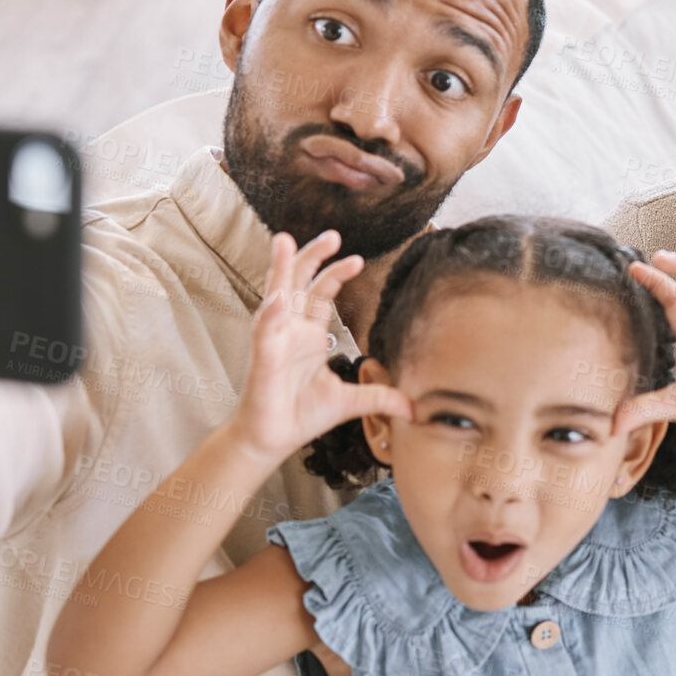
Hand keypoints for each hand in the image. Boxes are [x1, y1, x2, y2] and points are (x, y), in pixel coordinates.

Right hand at [228, 230, 410, 464]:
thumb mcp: (350, 402)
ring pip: (275, 295)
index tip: (358, 258)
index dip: (337, 272)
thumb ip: (379, 397)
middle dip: (313, 256)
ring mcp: (274, 341)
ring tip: (285, 241)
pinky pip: (264, 332)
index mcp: (309, 335)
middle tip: (333, 235)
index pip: (321, 292)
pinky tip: (278, 298)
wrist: (272, 440)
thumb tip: (413, 407)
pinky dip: (270, 314)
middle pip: (299, 282)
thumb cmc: (302, 415)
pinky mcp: (262, 359)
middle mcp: (290, 330)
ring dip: (280, 268)